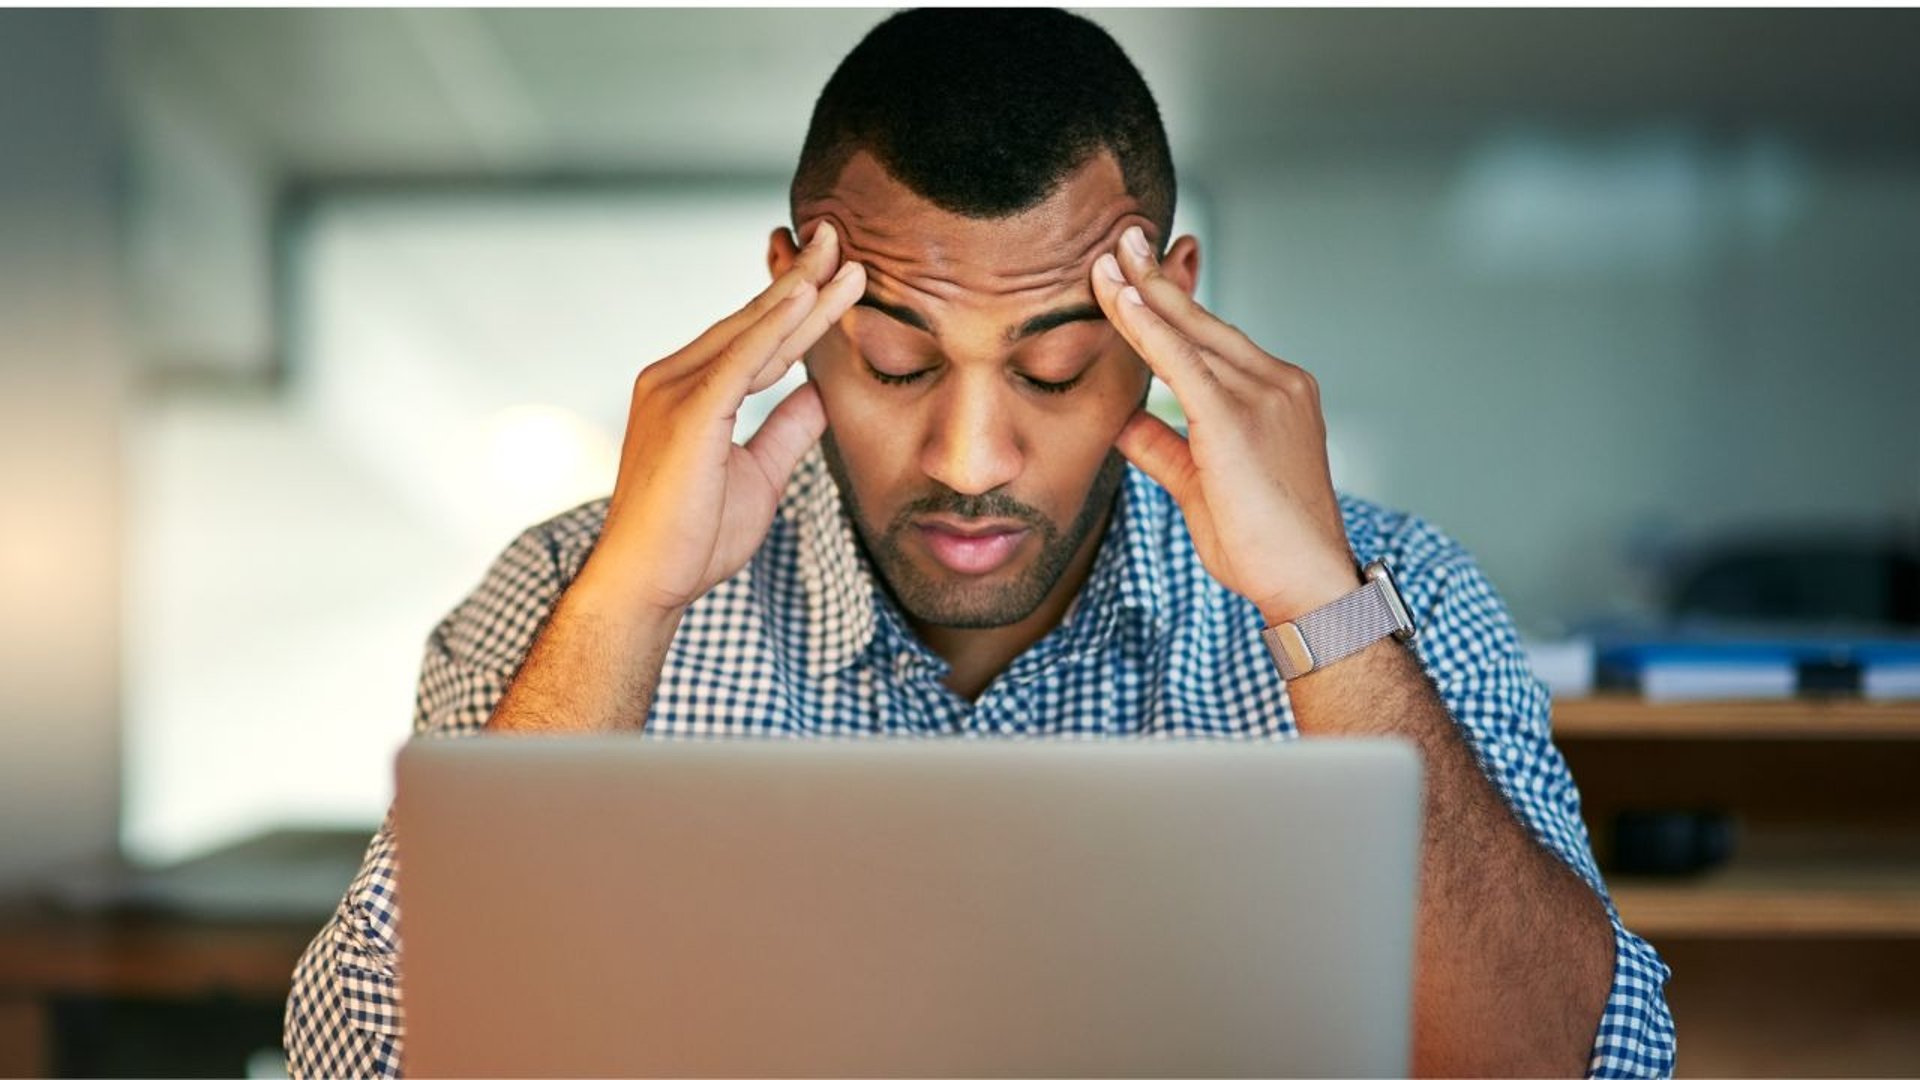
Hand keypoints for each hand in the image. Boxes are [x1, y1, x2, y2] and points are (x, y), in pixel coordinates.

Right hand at [576, 223, 866, 617]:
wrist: (646, 582)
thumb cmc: (694, 538)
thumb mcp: (760, 475)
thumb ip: (786, 430)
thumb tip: (820, 393)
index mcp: (690, 391)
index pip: (758, 339)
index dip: (799, 306)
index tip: (837, 273)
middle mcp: (674, 378)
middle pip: (753, 321)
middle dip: (801, 280)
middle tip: (839, 236)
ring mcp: (674, 390)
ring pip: (751, 332)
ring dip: (800, 292)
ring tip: (840, 256)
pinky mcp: (686, 412)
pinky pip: (739, 360)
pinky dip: (773, 327)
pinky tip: (805, 298)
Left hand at [1090, 225, 1359, 624]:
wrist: (1305, 583)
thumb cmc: (1262, 544)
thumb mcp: (1199, 485)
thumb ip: (1162, 447)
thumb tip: (1122, 421)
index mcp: (1275, 393)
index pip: (1213, 338)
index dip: (1174, 302)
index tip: (1142, 269)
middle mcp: (1276, 383)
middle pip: (1203, 320)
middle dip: (1157, 276)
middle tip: (1122, 236)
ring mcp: (1263, 396)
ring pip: (1190, 333)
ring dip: (1144, 292)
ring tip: (1109, 255)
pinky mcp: (1237, 420)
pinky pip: (1182, 363)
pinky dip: (1148, 329)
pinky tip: (1121, 300)